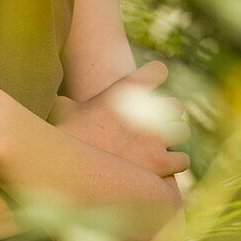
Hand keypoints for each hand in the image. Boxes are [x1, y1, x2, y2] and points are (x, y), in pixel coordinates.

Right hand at [49, 60, 190, 179]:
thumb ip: (69, 101)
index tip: (148, 86)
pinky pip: (182, 160)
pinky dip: (174, 164)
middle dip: (166, 115)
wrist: (72, 170)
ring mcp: (156, 137)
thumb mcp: (62, 109)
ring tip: (159, 147)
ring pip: (182, 131)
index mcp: (126, 90)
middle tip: (152, 126)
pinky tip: (162, 169)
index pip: (158, 71)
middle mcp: (146, 110)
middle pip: (174, 105)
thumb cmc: (65, 138)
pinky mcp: (161, 164)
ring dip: (173, 138)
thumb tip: (57, 101)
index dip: (155, 77)